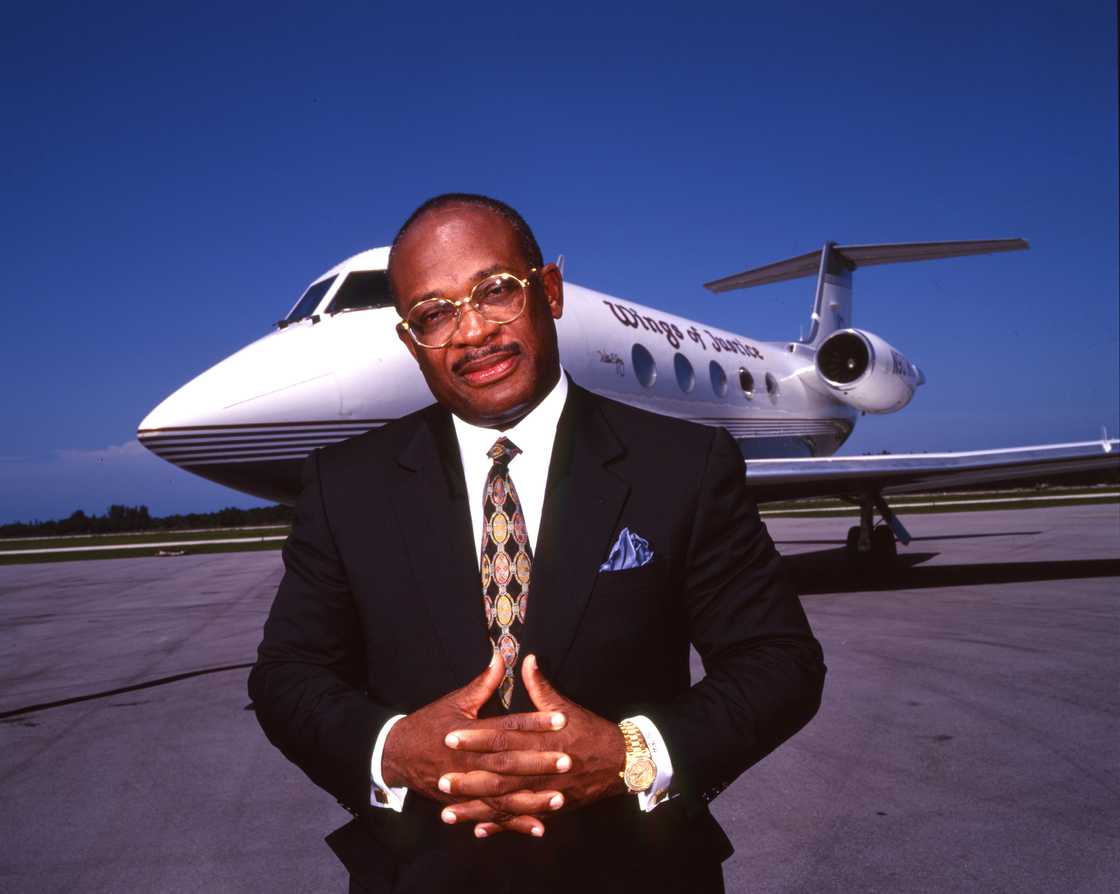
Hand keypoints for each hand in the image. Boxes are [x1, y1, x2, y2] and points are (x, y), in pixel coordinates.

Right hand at [381, 650, 569, 835]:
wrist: (397, 755)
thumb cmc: (429, 724)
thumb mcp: (455, 701)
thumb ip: (482, 683)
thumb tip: (501, 657)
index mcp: (470, 734)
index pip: (508, 727)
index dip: (535, 723)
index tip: (561, 719)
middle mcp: (469, 762)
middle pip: (509, 763)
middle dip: (539, 763)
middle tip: (567, 759)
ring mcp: (466, 786)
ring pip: (503, 795)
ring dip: (532, 799)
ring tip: (559, 798)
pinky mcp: (465, 803)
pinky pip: (493, 815)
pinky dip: (515, 823)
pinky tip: (539, 827)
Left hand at [440, 654, 627, 837]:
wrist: (621, 762)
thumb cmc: (591, 731)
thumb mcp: (566, 706)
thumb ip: (541, 687)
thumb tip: (526, 659)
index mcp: (541, 739)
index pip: (502, 737)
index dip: (476, 737)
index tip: (450, 737)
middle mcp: (540, 768)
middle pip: (499, 775)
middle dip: (469, 780)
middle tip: (441, 781)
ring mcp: (545, 792)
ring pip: (506, 803)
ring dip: (477, 809)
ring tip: (448, 814)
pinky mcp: (550, 807)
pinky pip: (521, 818)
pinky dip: (500, 826)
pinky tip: (478, 831)